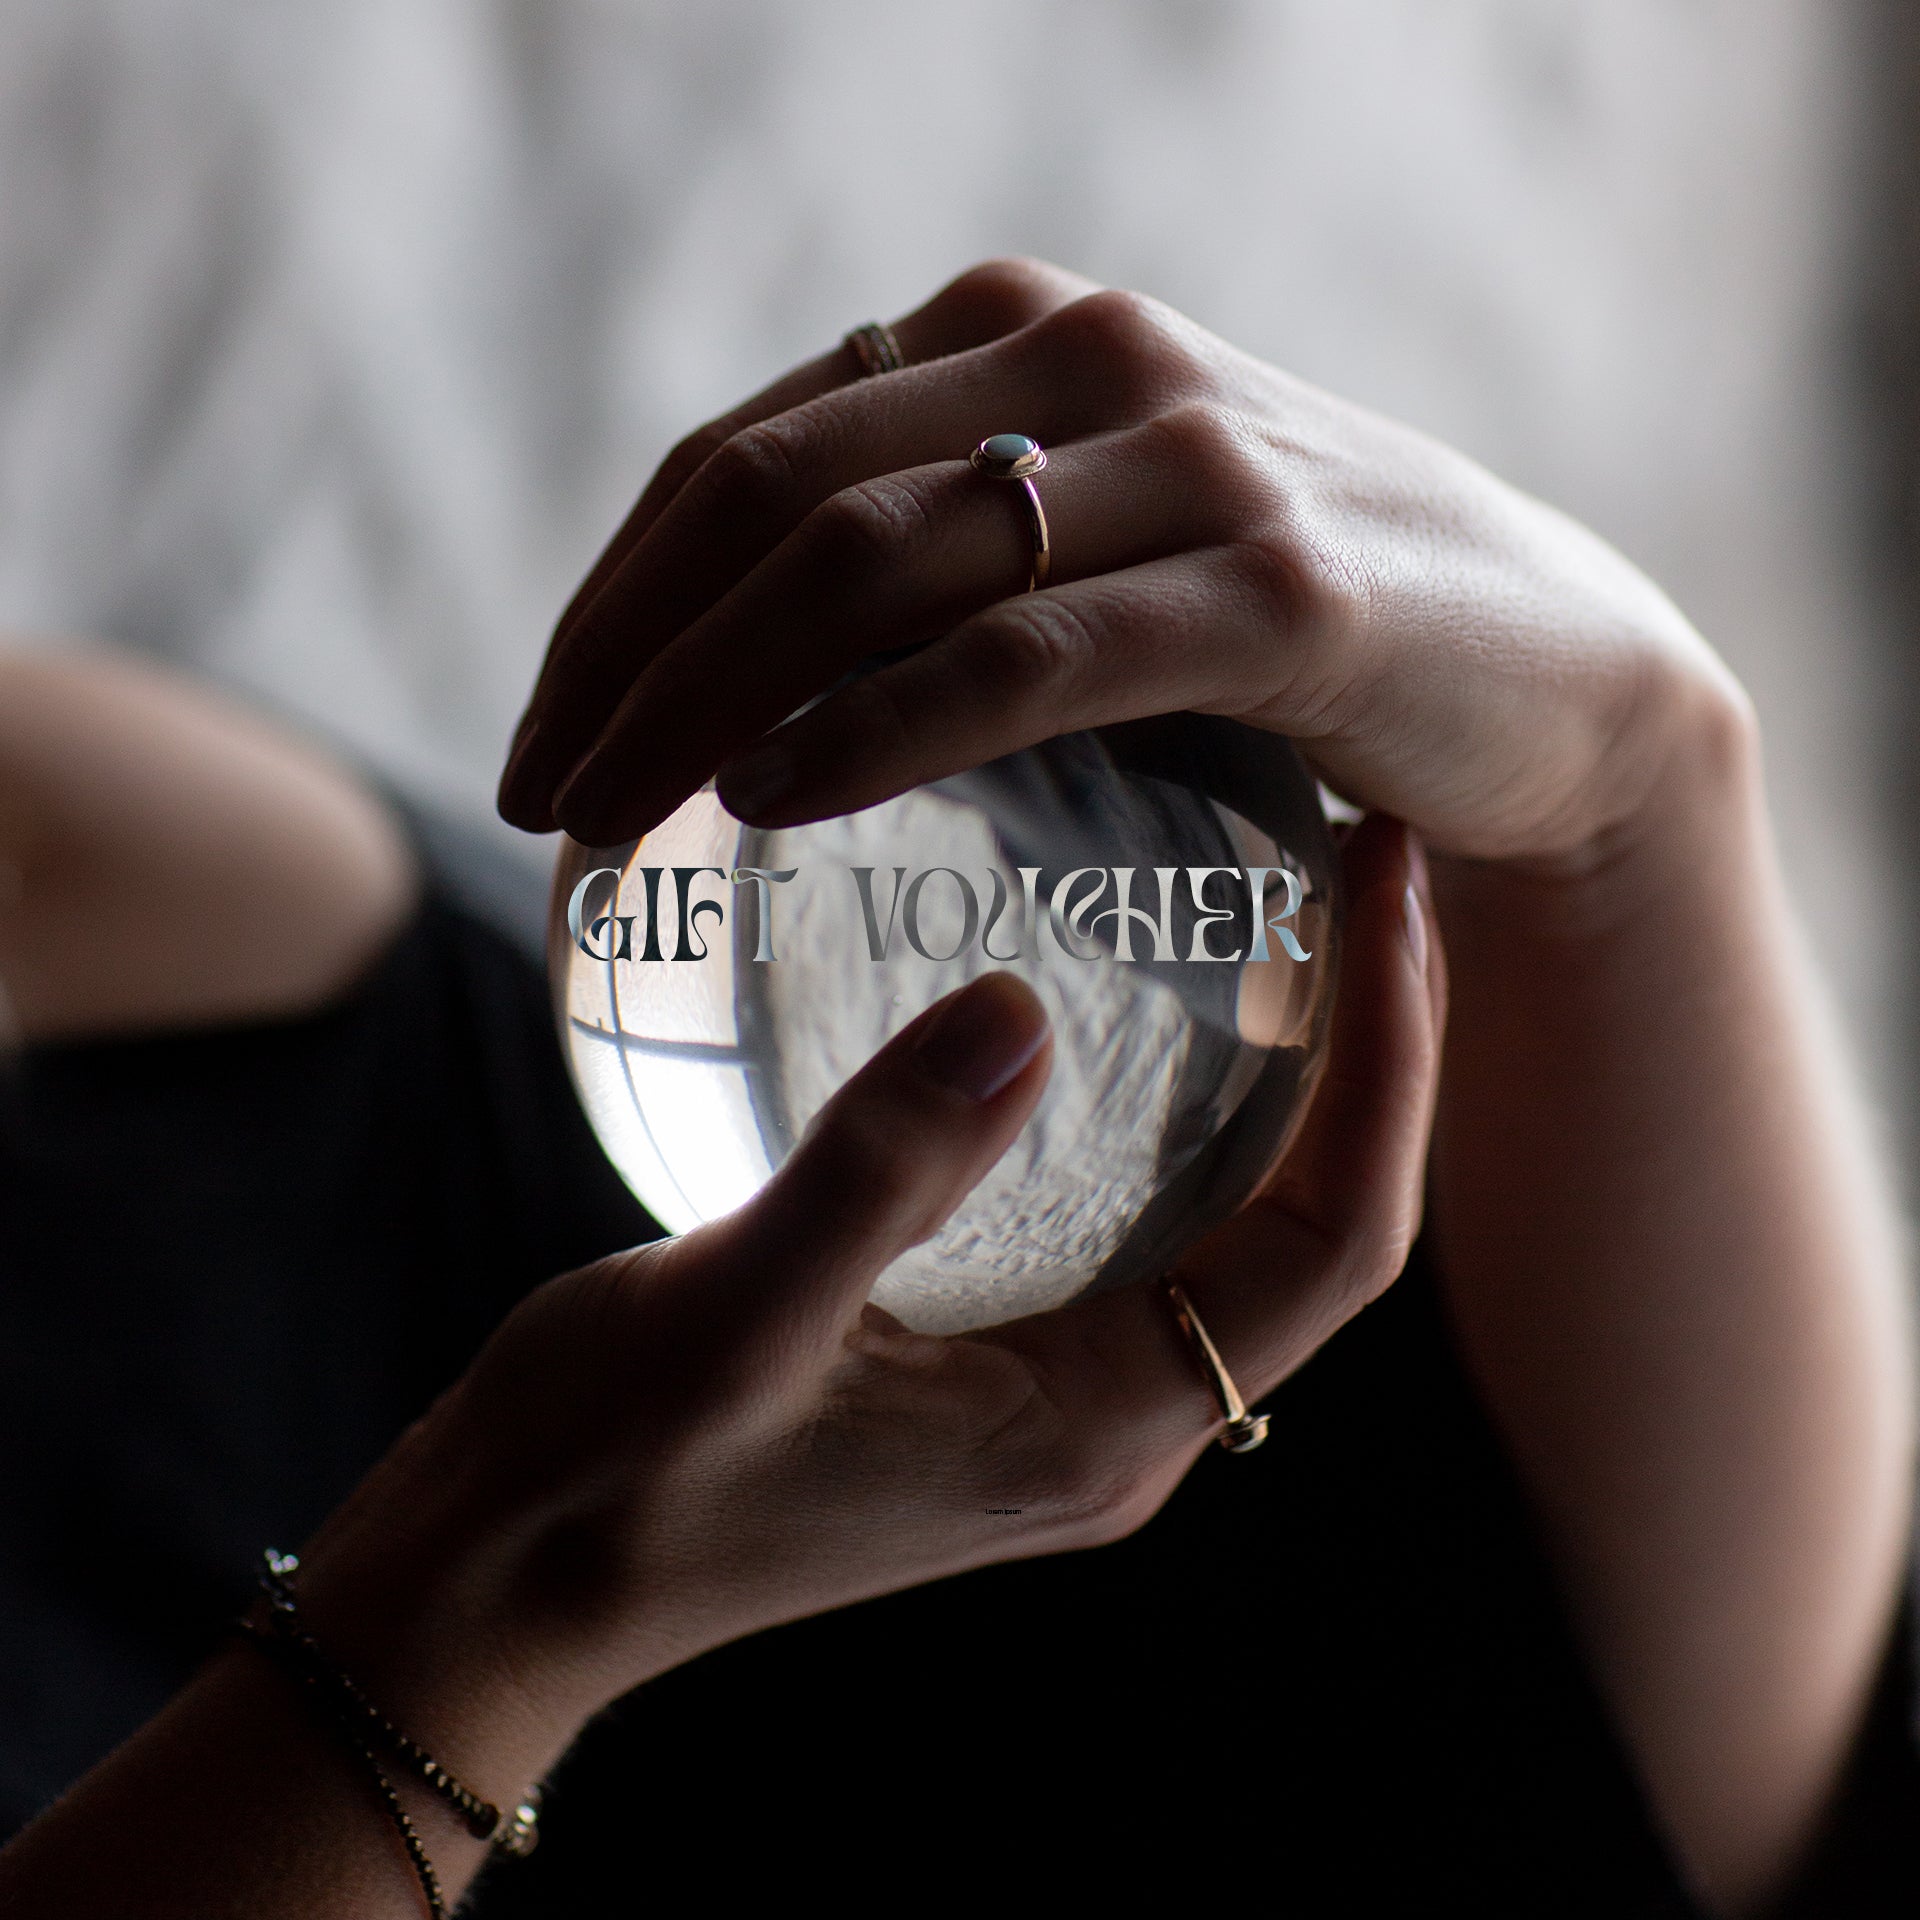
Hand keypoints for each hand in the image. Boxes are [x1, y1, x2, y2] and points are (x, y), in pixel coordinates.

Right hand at [291, 815, 1437, 1791]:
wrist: (510, 1586)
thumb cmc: (606, 1484)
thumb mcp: (732, 1319)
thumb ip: (881, 1175)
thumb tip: (1019, 1011)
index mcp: (1098, 1429)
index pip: (1334, 1243)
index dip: (1393, 1067)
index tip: (1387, 889)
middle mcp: (1106, 1415)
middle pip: (1312, 1219)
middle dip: (1364, 1047)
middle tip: (1354, 860)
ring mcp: (1047, 1384)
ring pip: (1223, 1212)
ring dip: (1272, 1067)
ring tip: (1268, 897)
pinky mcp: (979, 1351)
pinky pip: (1114, 1208)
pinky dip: (1142, 1095)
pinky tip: (1089, 986)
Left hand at [497, 257, 1743, 874]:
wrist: (1549, 675)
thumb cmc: (1293, 636)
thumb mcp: (1096, 564)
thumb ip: (949, 566)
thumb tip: (751, 679)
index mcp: (1017, 338)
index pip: (743, 458)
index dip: (613, 597)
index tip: (542, 737)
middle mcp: (1085, 356)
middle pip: (771, 498)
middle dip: (621, 655)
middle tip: (538, 800)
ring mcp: (1187, 458)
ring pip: (872, 564)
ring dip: (704, 695)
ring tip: (609, 823)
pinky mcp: (1277, 587)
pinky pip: (1027, 654)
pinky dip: (881, 726)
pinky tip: (769, 798)